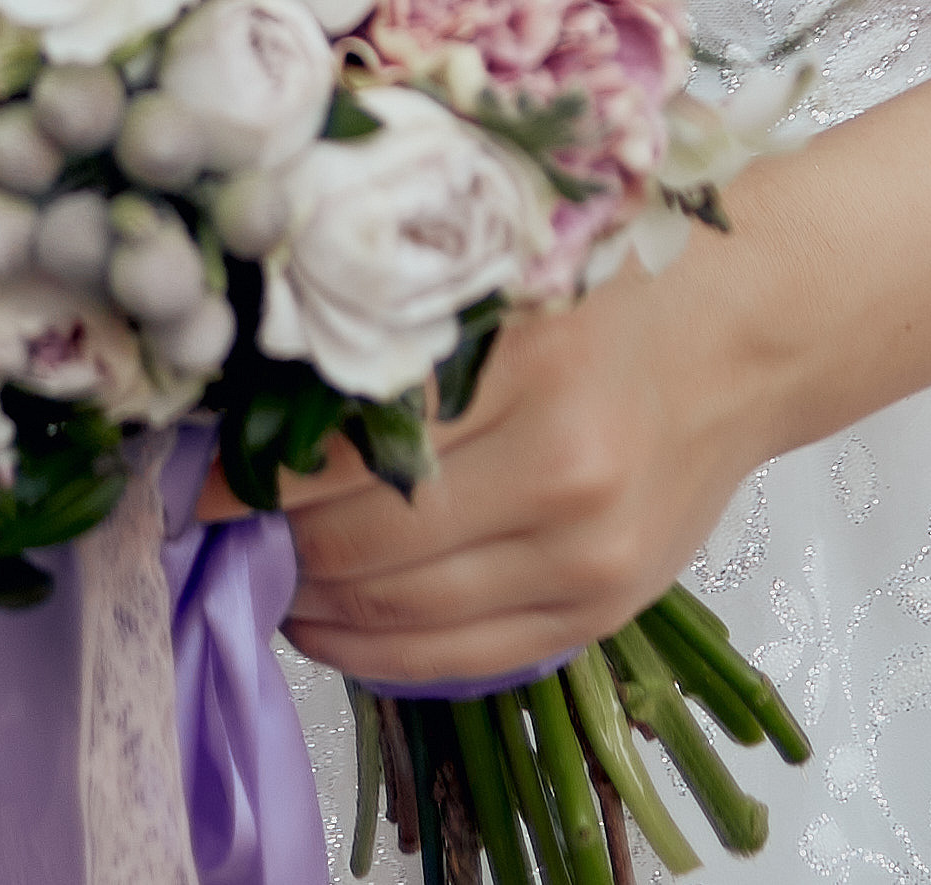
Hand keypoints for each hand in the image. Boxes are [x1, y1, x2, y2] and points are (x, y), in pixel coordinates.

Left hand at [209, 250, 768, 687]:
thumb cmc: (601, 285)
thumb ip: (388, 327)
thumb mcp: (492, 271)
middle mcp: (560, 475)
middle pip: (362, 539)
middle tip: (211, 524)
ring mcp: (586, 559)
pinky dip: (376, 652)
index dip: (250, 472)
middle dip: (268, 542)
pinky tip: (326, 621)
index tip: (189, 473)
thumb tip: (245, 383)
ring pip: (402, 612)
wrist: (741, 336)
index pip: (344, 444)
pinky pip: (462, 658)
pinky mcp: (599, 612)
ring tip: (259, 570)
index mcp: (522, 368)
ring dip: (310, 601)